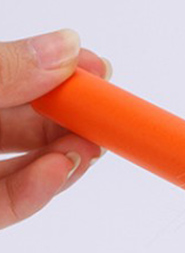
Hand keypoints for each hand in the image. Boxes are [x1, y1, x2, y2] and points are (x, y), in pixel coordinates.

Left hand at [0, 28, 108, 227]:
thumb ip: (4, 70)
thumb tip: (66, 48)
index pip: (17, 70)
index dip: (61, 69)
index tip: (100, 70)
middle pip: (27, 117)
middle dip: (73, 117)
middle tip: (106, 117)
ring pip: (26, 162)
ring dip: (65, 156)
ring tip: (88, 148)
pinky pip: (8, 203)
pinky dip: (38, 191)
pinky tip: (59, 172)